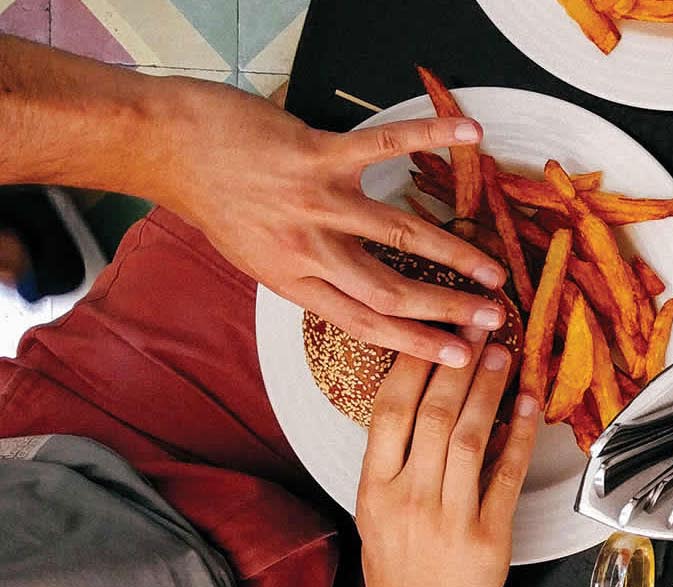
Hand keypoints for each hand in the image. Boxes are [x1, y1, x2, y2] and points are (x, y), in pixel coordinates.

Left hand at [153, 78, 507, 366]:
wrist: (170, 148)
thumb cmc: (216, 200)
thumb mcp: (257, 255)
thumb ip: (308, 273)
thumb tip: (359, 292)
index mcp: (293, 281)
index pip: (365, 323)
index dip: (417, 344)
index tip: (460, 358)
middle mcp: (307, 248)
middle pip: (390, 291)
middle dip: (449, 309)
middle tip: (494, 320)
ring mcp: (315, 201)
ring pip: (398, 234)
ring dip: (454, 254)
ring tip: (494, 270)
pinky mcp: (317, 154)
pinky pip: (384, 146)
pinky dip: (430, 136)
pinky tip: (470, 134)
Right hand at [356, 340, 538, 586]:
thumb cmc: (398, 565)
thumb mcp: (377, 508)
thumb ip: (396, 456)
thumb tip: (430, 394)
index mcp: (374, 487)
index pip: (390, 410)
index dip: (415, 364)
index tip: (435, 329)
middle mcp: (409, 498)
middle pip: (435, 415)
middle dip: (459, 364)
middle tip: (479, 325)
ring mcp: (449, 518)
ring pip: (471, 438)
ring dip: (490, 390)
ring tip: (504, 354)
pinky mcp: (488, 537)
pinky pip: (507, 476)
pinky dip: (520, 436)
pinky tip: (530, 405)